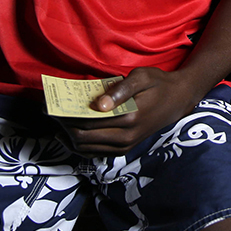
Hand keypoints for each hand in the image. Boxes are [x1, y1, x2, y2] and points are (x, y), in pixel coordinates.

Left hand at [58, 67, 205, 155]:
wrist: (179, 100)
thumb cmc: (159, 84)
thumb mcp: (142, 77)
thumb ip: (120, 89)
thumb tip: (98, 104)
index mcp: (129, 117)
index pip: (88, 122)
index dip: (66, 116)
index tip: (51, 107)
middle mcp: (126, 136)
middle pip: (84, 138)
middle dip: (64, 127)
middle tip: (51, 115)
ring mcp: (125, 145)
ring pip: (88, 149)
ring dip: (70, 138)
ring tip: (58, 125)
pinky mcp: (125, 148)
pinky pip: (97, 153)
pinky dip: (81, 147)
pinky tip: (72, 137)